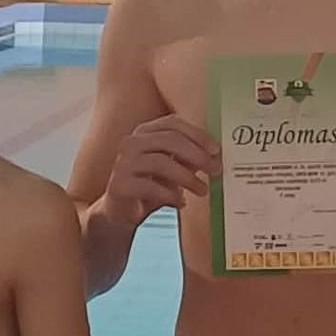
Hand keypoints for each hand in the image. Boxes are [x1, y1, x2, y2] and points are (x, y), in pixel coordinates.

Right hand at [102, 114, 217, 227]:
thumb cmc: (150, 186)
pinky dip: (170, 195)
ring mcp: (123, 163)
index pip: (173, 123)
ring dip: (188, 178)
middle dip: (197, 155)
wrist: (122, 212)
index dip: (197, 134)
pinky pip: (151, 187)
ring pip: (162, 163)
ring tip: (202, 190)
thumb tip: (215, 157)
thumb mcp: (173, 169)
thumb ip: (190, 159)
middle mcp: (132, 143)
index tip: (216, 150)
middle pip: (170, 140)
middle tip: (215, 170)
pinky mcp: (120, 185)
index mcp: (145, 133)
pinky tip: (181, 202)